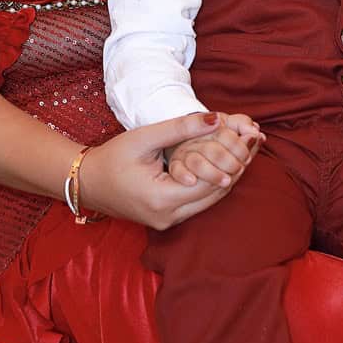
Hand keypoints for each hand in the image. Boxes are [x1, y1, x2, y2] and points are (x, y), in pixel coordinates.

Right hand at [78, 111, 260, 231]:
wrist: (86, 182)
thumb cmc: (111, 158)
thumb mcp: (145, 138)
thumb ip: (180, 129)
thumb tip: (216, 119)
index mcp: (162, 199)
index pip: (212, 181)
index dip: (235, 159)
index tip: (251, 137)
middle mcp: (168, 218)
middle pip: (215, 194)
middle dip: (237, 167)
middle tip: (256, 141)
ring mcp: (167, 222)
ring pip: (209, 201)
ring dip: (228, 176)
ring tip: (246, 150)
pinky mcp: (166, 219)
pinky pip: (198, 202)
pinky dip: (213, 183)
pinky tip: (225, 163)